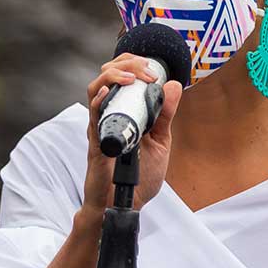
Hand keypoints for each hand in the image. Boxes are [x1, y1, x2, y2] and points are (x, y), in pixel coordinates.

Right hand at [82, 53, 182, 214]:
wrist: (127, 204)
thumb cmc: (140, 176)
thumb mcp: (160, 141)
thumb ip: (165, 115)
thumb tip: (174, 85)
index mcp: (125, 111)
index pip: (121, 74)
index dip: (134, 63)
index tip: (153, 70)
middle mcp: (110, 115)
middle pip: (106, 75)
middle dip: (126, 64)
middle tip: (146, 72)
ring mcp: (101, 128)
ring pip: (95, 90)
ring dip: (112, 77)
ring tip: (131, 78)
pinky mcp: (96, 144)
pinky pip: (93, 119)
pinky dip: (98, 102)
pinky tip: (106, 94)